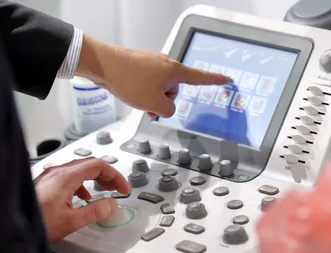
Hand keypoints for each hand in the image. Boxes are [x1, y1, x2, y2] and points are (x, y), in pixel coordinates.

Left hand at [34, 158, 130, 241]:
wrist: (9, 225)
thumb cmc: (36, 222)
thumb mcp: (72, 221)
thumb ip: (95, 211)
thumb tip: (111, 204)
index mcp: (66, 176)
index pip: (98, 165)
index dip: (115, 175)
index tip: (123, 187)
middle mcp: (56, 172)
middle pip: (89, 165)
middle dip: (106, 176)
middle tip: (117, 188)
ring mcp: (49, 176)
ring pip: (78, 170)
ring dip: (94, 179)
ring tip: (102, 192)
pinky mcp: (44, 183)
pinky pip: (68, 177)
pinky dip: (81, 184)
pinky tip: (82, 198)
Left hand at [76, 34, 230, 117]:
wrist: (103, 65)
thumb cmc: (128, 79)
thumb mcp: (154, 104)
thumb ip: (168, 110)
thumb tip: (165, 108)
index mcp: (174, 71)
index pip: (200, 77)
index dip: (215, 80)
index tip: (227, 79)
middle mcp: (165, 64)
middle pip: (174, 90)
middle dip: (163, 101)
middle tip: (148, 102)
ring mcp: (152, 64)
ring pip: (159, 89)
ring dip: (150, 98)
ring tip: (136, 96)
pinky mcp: (140, 66)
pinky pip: (147, 85)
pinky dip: (141, 92)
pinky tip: (130, 92)